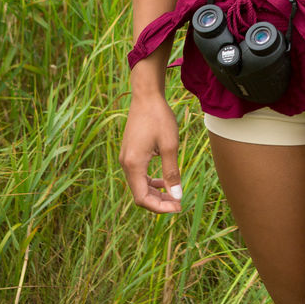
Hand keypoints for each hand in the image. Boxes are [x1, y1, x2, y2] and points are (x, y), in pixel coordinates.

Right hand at [120, 93, 182, 213]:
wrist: (146, 96)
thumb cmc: (159, 118)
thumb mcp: (169, 145)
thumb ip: (171, 173)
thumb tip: (177, 196)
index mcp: (133, 164)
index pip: (142, 198)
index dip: (160, 207)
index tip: (178, 206)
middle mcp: (125, 164)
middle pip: (139, 194)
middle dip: (159, 202)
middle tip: (179, 203)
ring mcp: (126, 158)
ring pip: (139, 185)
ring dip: (155, 192)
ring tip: (174, 194)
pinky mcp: (129, 153)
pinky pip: (139, 175)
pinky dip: (151, 181)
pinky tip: (165, 179)